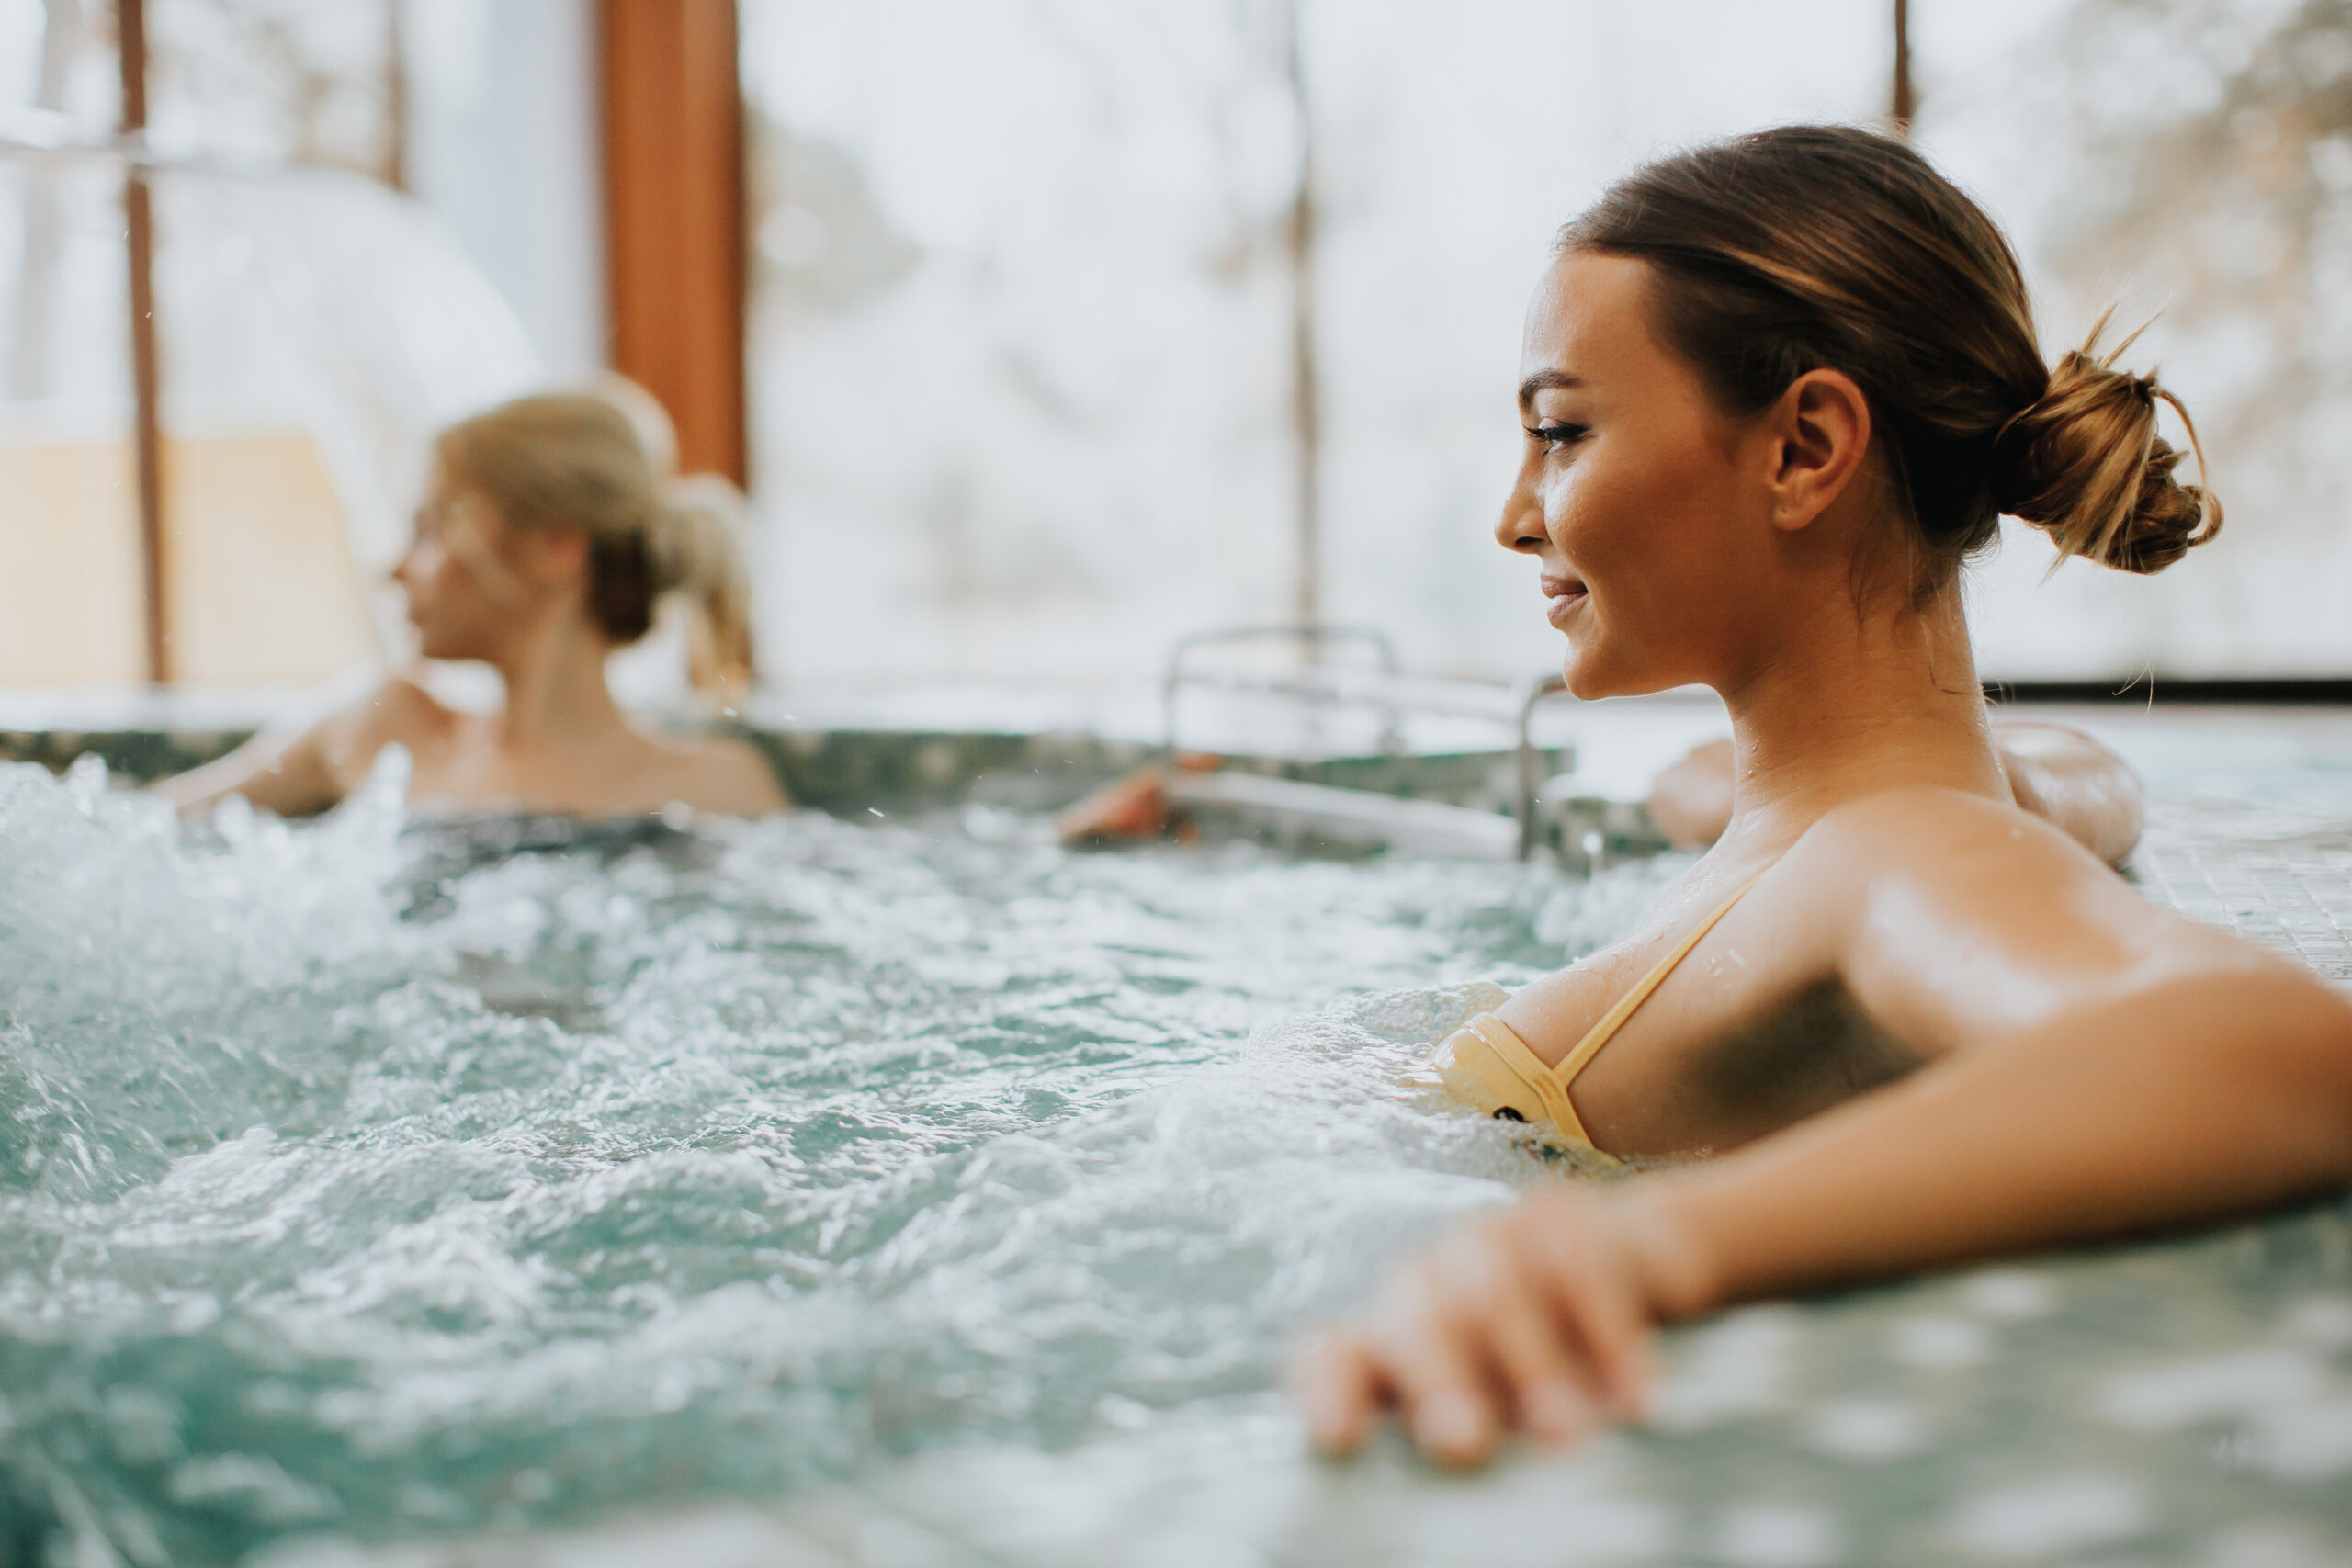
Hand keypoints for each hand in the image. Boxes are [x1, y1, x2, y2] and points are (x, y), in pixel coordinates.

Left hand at [1290, 1185, 1714, 1467]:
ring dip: (1530, 1366)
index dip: (1330, 1392)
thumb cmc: (1553, 1363)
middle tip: (1465, 1444)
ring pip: (1493, 1289)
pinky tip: (1633, 1397)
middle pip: (1414, 1320)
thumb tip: (1461, 1521)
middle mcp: (1431, 1282)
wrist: (1635, 1262)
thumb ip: (1475, 1439)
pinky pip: (1579, 1269)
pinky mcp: (1563, 1221)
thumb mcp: (1505, 1410)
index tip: (1340, 1439)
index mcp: (1396, 1337)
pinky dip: (1607, 1336)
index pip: (1336, 1357)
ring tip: (1565, 1433)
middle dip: (1437, 1381)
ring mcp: (1494, 1241)